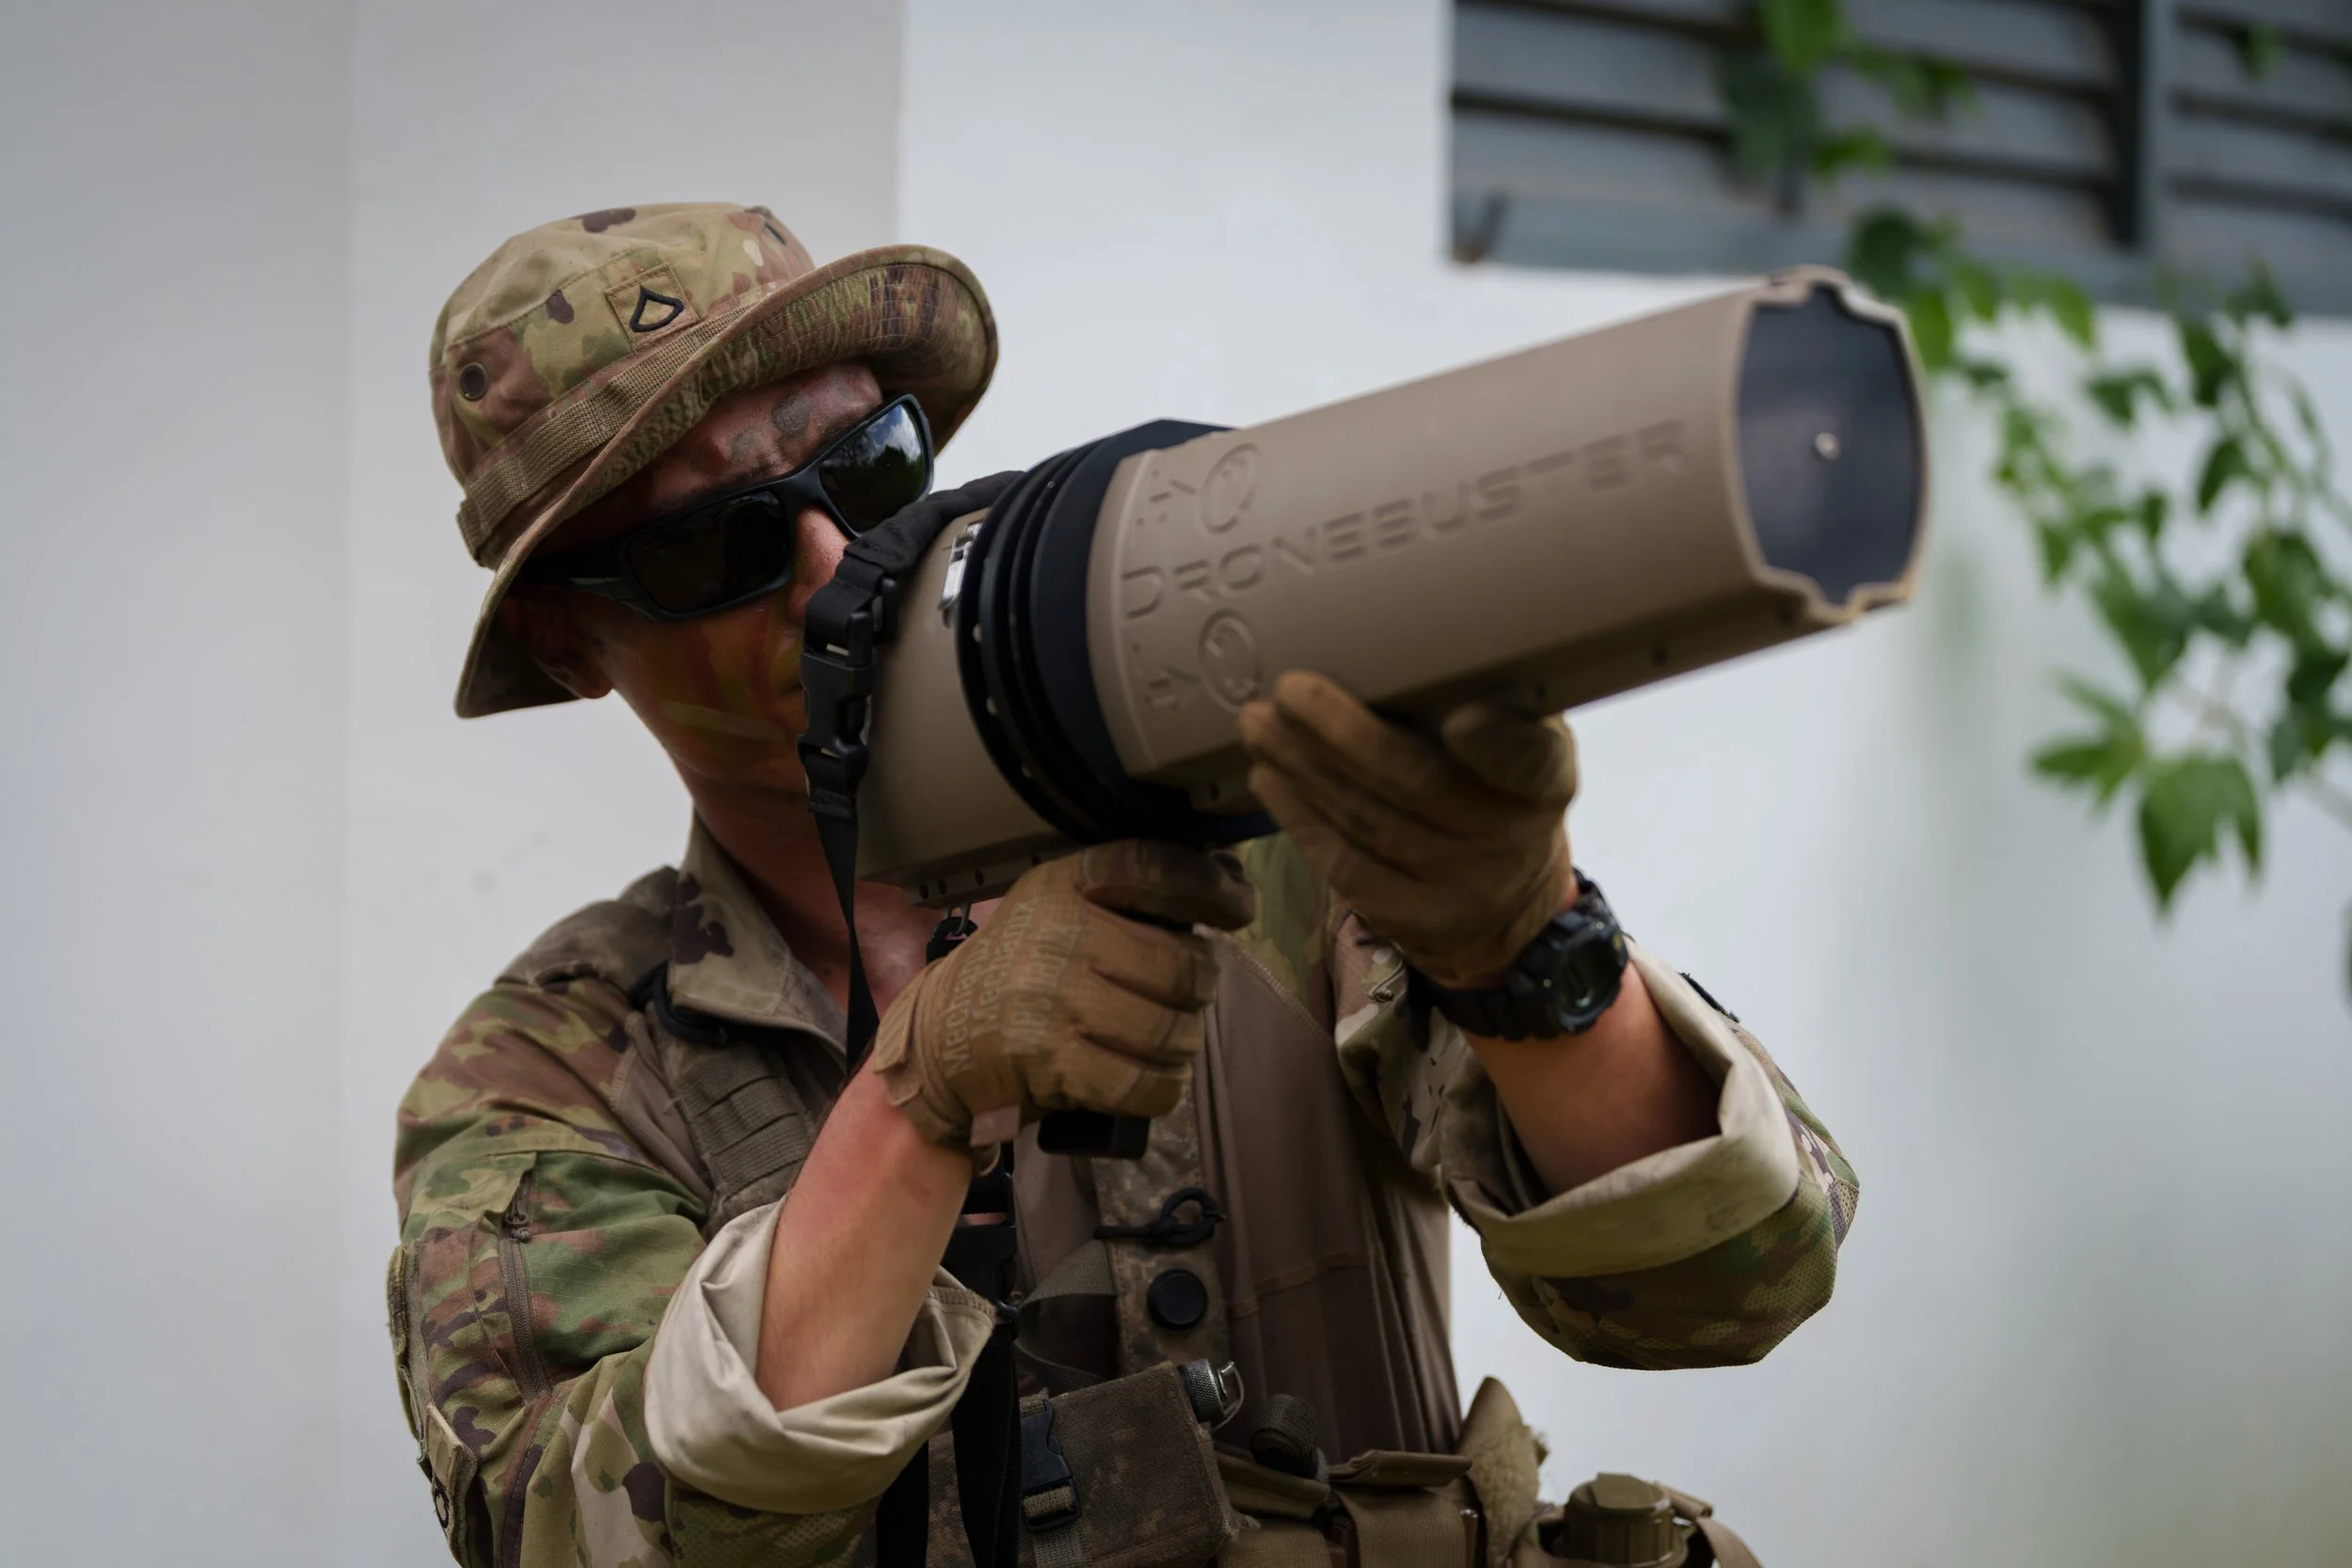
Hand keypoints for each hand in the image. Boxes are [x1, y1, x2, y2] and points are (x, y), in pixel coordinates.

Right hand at [869, 840, 1256, 1153]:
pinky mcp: (1051, 1064)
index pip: (1154, 867)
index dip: (1210, 887)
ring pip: (1172, 1029)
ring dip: (1183, 1043)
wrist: (940, 1043)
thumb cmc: (1017, 973)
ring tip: (1165, 1038)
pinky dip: (1164, 1088)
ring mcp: (1053, 1001)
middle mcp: (1058, 935)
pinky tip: (1155, 1079)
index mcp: (1062, 885)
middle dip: (1200, 988)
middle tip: (1185, 995)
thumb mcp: (1054, 909)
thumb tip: (1226, 875)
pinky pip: (1146, 1084)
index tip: (1238, 906)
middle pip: (1182, 966)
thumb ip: (1126, 894)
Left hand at [1238, 671, 1575, 989]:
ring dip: (1302, 767)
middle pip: (1418, 783)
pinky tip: (1268, 779)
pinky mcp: (1416, 922)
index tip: (1461, 718)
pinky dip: (1300, 817)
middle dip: (1343, 732)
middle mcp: (1509, 839)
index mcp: (1544, 779)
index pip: (1527, 760)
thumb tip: (1387, 642)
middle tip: (1288, 689)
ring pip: (1368, 820)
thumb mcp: (1516, 742)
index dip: (1496, 743)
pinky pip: (1346, 865)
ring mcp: (1462, 888)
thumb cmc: (1493, 788)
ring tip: (1259, 724)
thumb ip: (1479, 702)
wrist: (1507, 900)